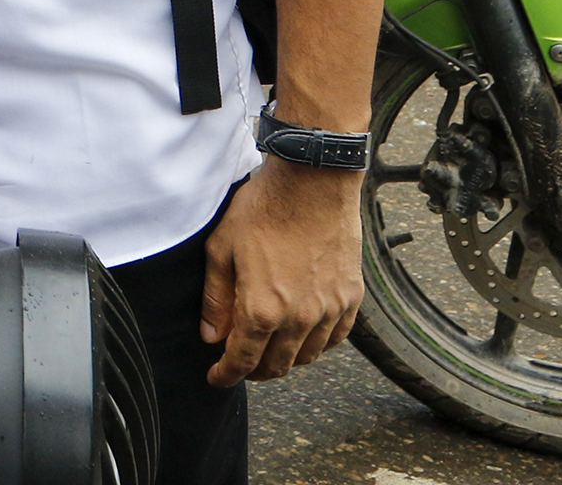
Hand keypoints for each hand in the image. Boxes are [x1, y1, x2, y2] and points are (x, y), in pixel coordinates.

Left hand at [200, 158, 362, 384]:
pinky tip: (303, 337)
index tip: (217, 378)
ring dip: (285, 360)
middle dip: (254, 371)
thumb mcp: (222, 249)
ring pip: (307, 356)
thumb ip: (215, 298)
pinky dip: (316, 345)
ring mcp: (329, 309)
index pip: (243, 360)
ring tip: (269, 350)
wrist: (313, 183)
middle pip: (276, 365)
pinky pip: (335, 338)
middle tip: (240, 365)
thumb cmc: (263, 210)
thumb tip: (210, 335)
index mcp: (262, 309)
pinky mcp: (350, 297)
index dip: (226, 375)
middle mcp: (299, 317)